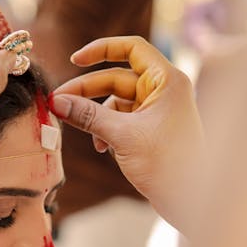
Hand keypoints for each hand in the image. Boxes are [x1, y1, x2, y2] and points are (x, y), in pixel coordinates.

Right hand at [50, 36, 203, 230]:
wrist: (189, 198)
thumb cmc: (166, 164)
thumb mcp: (121, 136)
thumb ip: (88, 116)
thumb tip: (57, 101)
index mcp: (166, 80)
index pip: (132, 48)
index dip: (101, 49)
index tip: (75, 60)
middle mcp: (163, 90)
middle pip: (116, 78)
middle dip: (87, 91)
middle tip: (58, 103)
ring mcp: (157, 110)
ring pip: (116, 101)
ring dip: (95, 115)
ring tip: (81, 132)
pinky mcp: (151, 129)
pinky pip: (121, 119)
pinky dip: (107, 130)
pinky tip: (100, 147)